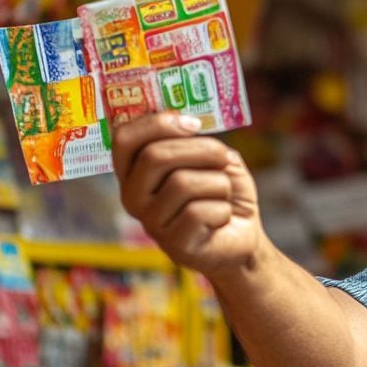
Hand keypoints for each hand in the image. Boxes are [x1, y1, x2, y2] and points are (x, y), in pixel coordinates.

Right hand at [112, 113, 262, 279]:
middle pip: (154, 157)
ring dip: (218, 183)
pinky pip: (199, 212)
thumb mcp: (210, 157)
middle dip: (200, 150)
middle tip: (224, 156)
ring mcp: (151, 224)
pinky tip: (222, 218)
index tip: (193, 123)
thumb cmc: (221, 191)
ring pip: (182, 183)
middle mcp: (134, 198)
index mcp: (135, 172)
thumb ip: (195, 139)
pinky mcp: (174, 245)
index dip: (157, 124)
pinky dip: (223, 208)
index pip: (124, 139)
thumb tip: (188, 121)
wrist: (242, 234)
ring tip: (224, 195)